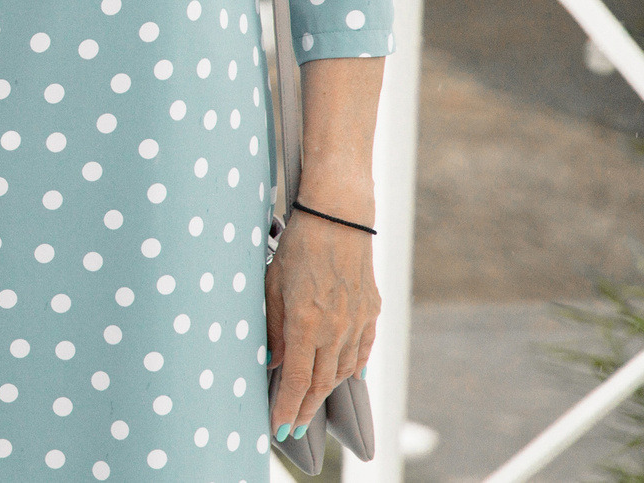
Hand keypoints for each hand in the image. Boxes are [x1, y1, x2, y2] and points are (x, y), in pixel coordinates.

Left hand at [264, 206, 380, 439]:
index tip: (278, 427)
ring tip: (311, 405)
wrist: (337, 217)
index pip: (297, 380)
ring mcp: (357, 322)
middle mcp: (335, 329)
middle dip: (305, 408)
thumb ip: (272, 327)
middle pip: (321, 382)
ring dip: (326, 391)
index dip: (287, 407)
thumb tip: (272, 362)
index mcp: (306, 324)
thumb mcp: (272, 284)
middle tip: (293, 427)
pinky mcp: (371, 311)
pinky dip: (352, 368)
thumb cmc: (297, 246)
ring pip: (342, 370)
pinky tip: (346, 378)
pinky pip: (361, 350)